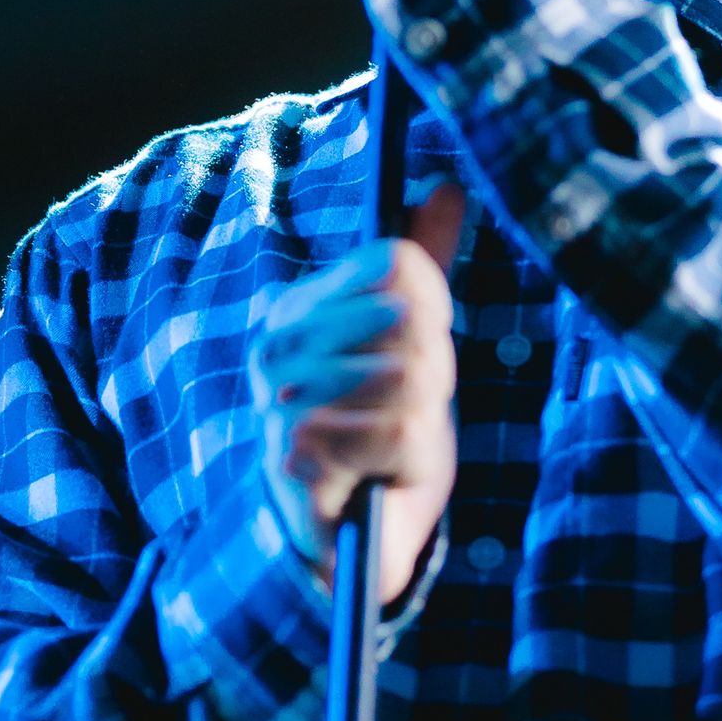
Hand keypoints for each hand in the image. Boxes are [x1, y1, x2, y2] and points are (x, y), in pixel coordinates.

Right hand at [249, 181, 464, 603]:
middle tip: (406, 406)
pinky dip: (413, 457)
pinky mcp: (297, 458)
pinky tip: (384, 472)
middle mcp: (277, 346)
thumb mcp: (405, 338)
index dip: (432, 303)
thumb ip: (421, 260)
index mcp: (297, 308)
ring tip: (394, 440)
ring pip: (411, 376)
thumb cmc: (375, 425)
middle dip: (433, 367)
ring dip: (424, 416)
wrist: (341, 536)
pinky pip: (403, 432)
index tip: (422, 343)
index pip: (395, 260)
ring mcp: (280, 401)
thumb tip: (444, 184)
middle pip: (410, 317)